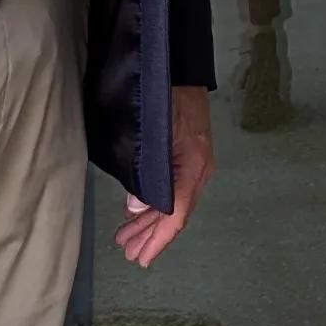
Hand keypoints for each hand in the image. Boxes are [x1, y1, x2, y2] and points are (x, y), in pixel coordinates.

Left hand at [118, 82, 213, 269]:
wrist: (180, 67)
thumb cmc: (165, 98)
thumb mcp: (154, 133)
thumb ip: (147, 171)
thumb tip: (137, 206)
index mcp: (192, 167)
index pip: (176, 214)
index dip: (158, 239)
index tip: (142, 258)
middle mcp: (197, 170)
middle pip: (175, 213)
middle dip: (151, 235)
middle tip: (128, 253)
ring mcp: (193, 163)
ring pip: (172, 202)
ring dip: (149, 221)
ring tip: (128, 238)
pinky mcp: (186, 154)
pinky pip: (172, 189)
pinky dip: (154, 204)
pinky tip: (137, 210)